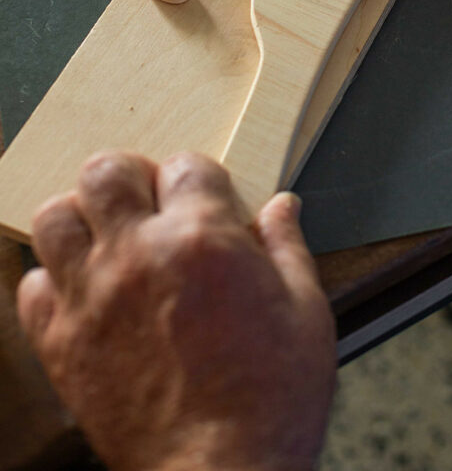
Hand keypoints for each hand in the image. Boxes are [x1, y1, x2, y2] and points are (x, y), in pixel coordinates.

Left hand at [17, 151, 335, 470]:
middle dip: (130, 177)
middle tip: (149, 202)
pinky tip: (85, 292)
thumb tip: (282, 207)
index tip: (206, 199)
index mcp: (202, 239)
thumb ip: (287, 247)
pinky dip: (53, 281)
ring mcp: (92, 298)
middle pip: (105, 172)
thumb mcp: (305, 311)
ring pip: (54, 218)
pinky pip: (32, 288)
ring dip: (82, 219)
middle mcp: (138, 256)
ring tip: (108, 237)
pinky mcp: (62, 345)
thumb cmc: (269, 401)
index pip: (184, 164)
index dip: (198, 179)